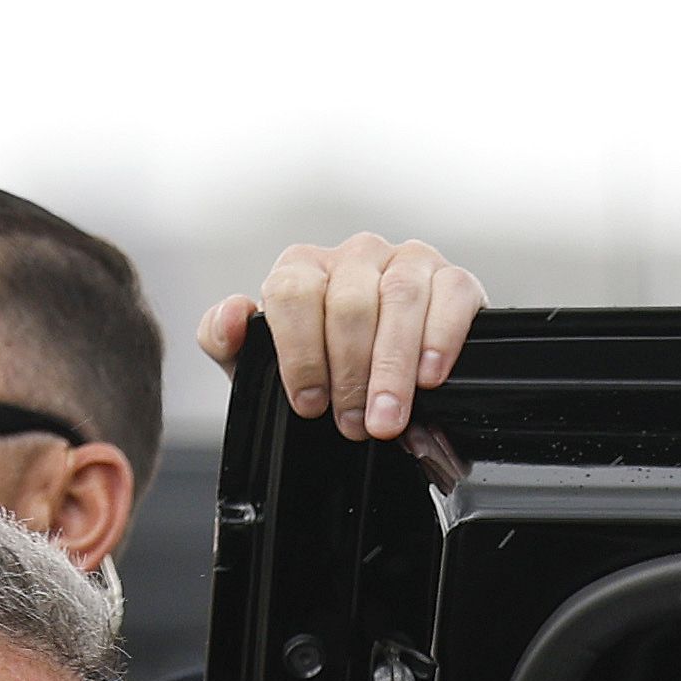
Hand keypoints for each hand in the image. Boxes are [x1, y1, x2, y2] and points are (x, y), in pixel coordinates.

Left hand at [198, 236, 483, 442]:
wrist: (386, 382)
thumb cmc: (324, 368)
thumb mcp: (264, 364)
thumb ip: (227, 340)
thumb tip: (231, 315)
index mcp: (305, 268)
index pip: (293, 290)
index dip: (300, 352)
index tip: (309, 402)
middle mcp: (356, 256)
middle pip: (349, 301)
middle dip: (350, 372)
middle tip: (352, 424)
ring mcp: (407, 261)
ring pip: (400, 296)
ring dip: (393, 365)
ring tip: (387, 417)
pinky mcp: (453, 280)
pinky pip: (450, 295)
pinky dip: (440, 338)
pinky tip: (430, 376)